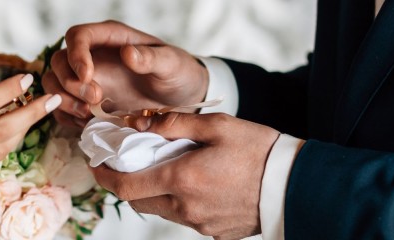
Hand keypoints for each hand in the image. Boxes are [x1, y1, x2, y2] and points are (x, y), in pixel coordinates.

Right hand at [43, 20, 208, 126]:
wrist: (180, 98)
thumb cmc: (177, 73)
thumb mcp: (171, 64)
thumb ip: (151, 58)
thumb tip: (128, 54)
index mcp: (111, 38)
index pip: (78, 36)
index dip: (76, 55)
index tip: (88, 77)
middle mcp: (93, 55)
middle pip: (60, 61)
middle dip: (70, 82)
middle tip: (95, 99)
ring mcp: (88, 78)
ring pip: (55, 83)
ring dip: (64, 100)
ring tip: (87, 114)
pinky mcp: (86, 101)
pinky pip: (62, 106)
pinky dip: (67, 116)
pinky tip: (86, 123)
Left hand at [91, 112, 279, 238]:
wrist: (296, 185)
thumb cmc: (259, 150)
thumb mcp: (218, 126)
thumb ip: (174, 124)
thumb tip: (139, 123)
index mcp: (182, 179)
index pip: (126, 186)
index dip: (105, 177)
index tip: (98, 165)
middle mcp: (185, 207)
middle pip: (139, 200)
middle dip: (127, 183)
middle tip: (129, 163)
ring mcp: (200, 224)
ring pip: (161, 210)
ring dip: (155, 192)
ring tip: (167, 169)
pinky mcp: (214, 232)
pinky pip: (185, 218)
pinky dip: (179, 202)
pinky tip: (195, 184)